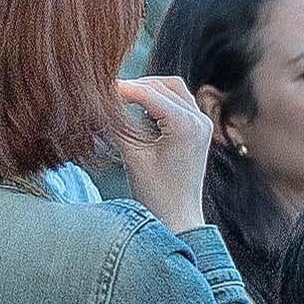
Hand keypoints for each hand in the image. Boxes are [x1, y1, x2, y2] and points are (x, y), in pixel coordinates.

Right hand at [104, 77, 214, 227]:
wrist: (178, 218)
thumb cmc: (155, 193)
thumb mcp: (132, 155)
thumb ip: (119, 124)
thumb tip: (101, 101)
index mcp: (185, 125)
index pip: (149, 94)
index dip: (123, 88)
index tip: (100, 85)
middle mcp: (199, 119)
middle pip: (164, 85)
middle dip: (137, 86)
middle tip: (110, 92)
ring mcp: (203, 124)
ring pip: (174, 90)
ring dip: (150, 90)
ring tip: (123, 98)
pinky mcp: (200, 130)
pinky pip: (180, 103)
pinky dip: (161, 100)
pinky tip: (140, 108)